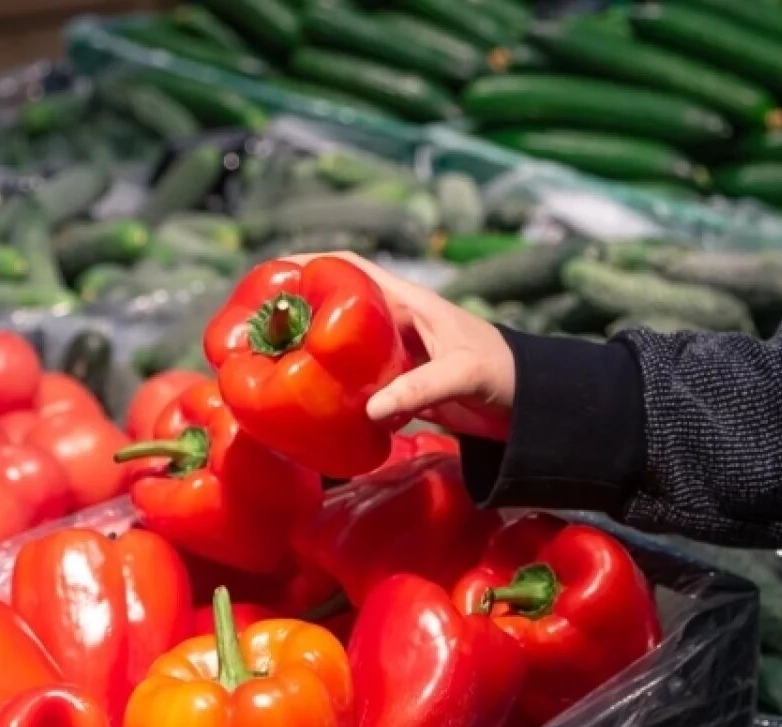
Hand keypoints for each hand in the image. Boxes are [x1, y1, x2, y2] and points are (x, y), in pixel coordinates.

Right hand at [283, 252, 514, 439]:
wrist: (527, 406)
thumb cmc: (501, 374)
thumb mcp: (462, 376)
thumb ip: (420, 390)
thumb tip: (371, 409)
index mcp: (408, 301)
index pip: (352, 267)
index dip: (311, 263)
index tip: (272, 273)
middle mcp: (394, 320)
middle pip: (335, 302)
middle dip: (296, 307)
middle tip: (254, 324)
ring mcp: (393, 351)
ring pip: (339, 340)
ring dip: (308, 345)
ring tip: (268, 359)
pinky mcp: (395, 381)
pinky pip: (352, 374)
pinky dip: (328, 380)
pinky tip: (305, 398)